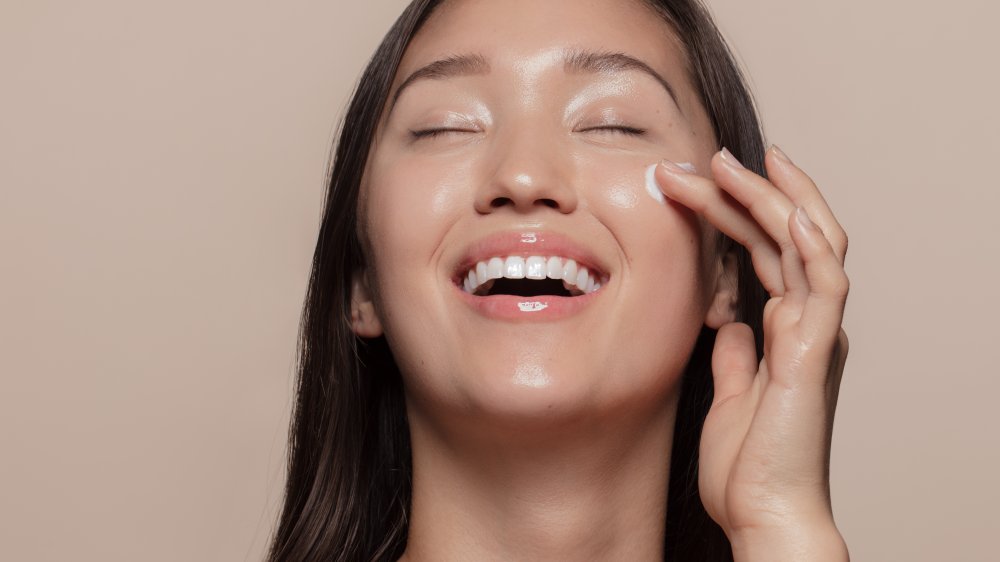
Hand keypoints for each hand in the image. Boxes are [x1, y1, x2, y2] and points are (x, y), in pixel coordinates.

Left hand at [656, 147, 849, 560]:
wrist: (762, 512)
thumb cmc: (745, 463)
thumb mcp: (728, 391)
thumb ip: (733, 351)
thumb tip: (726, 318)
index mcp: (782, 328)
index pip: (764, 251)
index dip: (737, 211)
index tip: (698, 179)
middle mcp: (804, 322)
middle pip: (783, 236)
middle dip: (745, 191)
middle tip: (704, 157)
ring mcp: (814, 333)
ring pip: (807, 245)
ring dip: (772, 199)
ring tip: (731, 162)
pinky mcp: (815, 352)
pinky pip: (823, 286)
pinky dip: (809, 245)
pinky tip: (787, 211)